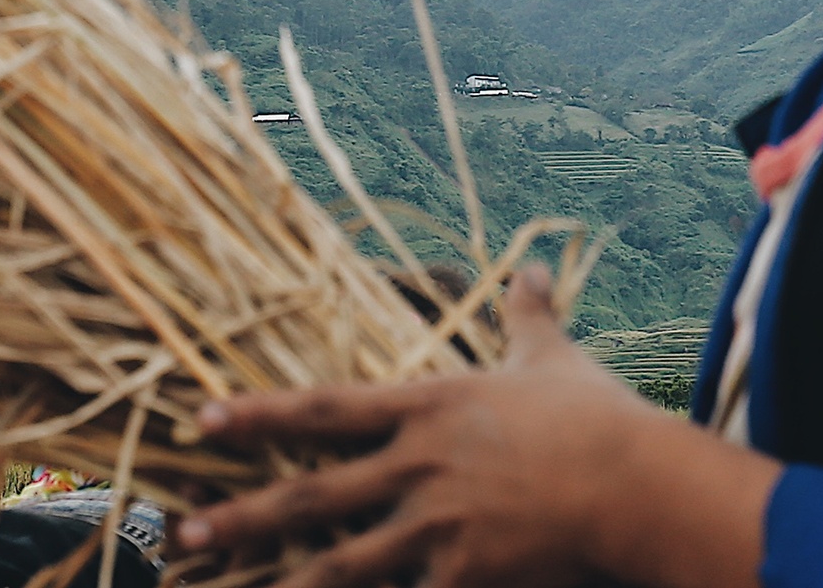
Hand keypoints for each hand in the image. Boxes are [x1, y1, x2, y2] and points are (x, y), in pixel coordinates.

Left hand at [175, 264, 776, 587]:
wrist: (637, 480)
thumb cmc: (595, 416)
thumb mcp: (552, 357)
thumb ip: (529, 315)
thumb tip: (534, 266)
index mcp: (428, 407)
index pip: (323, 409)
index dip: (259, 415)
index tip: (201, 419)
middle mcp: (418, 465)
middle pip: (313, 493)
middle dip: (245, 515)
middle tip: (184, 530)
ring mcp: (437, 525)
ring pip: (344, 562)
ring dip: (285, 581)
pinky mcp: (466, 576)